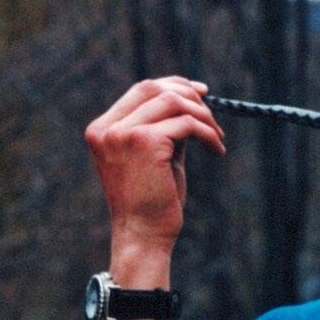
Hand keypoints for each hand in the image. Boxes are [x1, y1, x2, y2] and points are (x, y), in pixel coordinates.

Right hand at [85, 77, 224, 250]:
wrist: (144, 235)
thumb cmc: (152, 201)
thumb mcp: (156, 156)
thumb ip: (165, 127)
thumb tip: (192, 100)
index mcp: (102, 130)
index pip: (140, 90)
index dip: (174, 84)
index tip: (201, 92)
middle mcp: (107, 129)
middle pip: (154, 88)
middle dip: (189, 95)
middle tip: (213, 114)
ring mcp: (123, 134)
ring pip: (173, 101)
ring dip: (203, 115)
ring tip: (217, 136)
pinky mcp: (146, 142)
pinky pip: (187, 124)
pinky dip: (208, 133)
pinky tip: (218, 150)